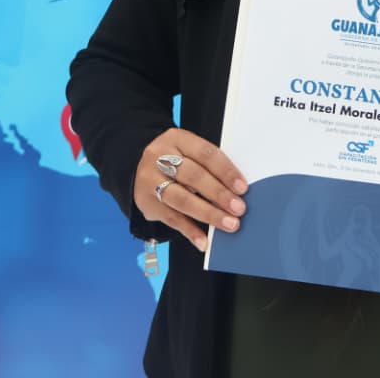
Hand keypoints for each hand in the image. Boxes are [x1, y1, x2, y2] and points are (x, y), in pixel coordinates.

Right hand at [134, 128, 247, 251]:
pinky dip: (189, 231)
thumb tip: (236, 191)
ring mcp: (150, 181)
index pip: (206, 154)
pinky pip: (171, 219)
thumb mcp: (189, 151)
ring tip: (228, 223)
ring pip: (181, 199)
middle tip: (238, 209)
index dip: (226, 171)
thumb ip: (208, 166)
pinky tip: (203, 241)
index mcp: (177, 139)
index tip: (242, 188)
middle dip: (219, 194)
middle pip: (193, 176)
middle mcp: (160, 157)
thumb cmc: (175, 158)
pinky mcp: (146, 203)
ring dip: (207, 214)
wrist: (137, 164)